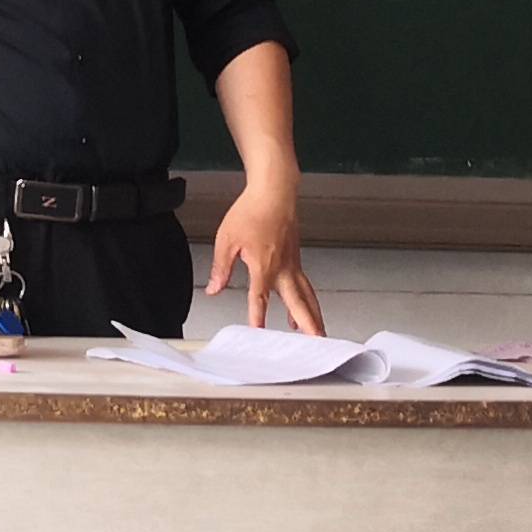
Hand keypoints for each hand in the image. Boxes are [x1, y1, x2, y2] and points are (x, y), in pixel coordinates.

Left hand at [203, 183, 324, 334]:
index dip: (257, 317)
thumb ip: (222, 268)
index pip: (259, 298)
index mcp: (264, 266)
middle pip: (298, 302)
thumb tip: (214, 289)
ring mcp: (292, 263)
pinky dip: (308, 299)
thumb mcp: (227, 239)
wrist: (274, 191)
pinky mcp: (295, 257)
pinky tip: (304, 305)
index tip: (258, 333)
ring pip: (307, 294)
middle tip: (316, 341)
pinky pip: (305, 283)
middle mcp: (283, 268)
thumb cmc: (252, 210)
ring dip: (313, 314)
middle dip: (308, 324)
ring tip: (316, 332)